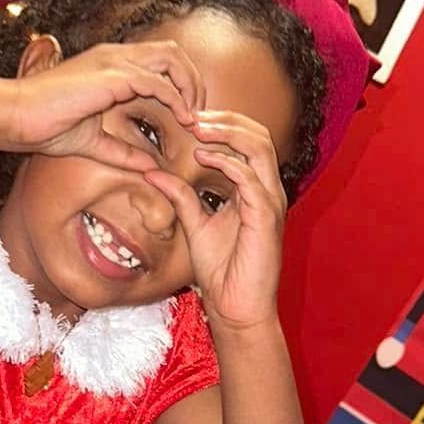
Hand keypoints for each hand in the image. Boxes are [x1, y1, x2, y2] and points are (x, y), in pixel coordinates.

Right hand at [7, 42, 202, 170]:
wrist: (18, 117)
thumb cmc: (46, 126)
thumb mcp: (93, 143)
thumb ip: (122, 152)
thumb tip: (150, 167)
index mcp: (111, 65)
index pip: (159, 62)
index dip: (180, 85)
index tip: (188, 116)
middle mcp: (116, 56)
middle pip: (173, 53)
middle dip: (193, 80)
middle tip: (198, 113)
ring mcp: (114, 62)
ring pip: (171, 58)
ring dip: (190, 86)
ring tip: (194, 116)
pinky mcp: (112, 76)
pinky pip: (157, 81)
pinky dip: (175, 99)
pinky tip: (182, 119)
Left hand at [144, 111, 286, 331]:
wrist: (235, 308)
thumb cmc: (222, 271)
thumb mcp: (194, 225)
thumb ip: (180, 196)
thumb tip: (153, 172)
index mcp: (254, 189)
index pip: (247, 140)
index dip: (221, 123)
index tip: (188, 119)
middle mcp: (267, 190)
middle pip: (258, 134)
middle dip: (226, 118)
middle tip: (192, 114)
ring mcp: (271, 202)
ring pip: (260, 148)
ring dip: (228, 132)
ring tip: (198, 127)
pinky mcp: (267, 218)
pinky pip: (251, 179)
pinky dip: (228, 163)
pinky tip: (204, 157)